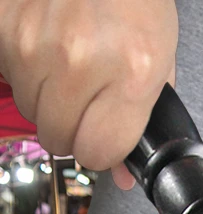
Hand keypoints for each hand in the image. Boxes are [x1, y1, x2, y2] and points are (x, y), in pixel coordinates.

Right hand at [0, 0, 177, 188]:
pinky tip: (49, 46)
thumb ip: (140, 123)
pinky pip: (8, 74)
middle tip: (88, 102)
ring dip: (49, 98)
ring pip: (30, 109)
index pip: (98, 153)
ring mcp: (36, 41)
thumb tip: (122, 175)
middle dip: (73, 128)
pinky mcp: (5, 23)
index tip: (103, 138)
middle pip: (58, 138)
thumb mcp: (160, 64)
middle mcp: (81, 61)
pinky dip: (26, 68)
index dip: (101, 152)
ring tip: (71, 66)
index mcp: (131, 76)